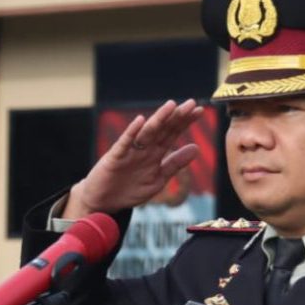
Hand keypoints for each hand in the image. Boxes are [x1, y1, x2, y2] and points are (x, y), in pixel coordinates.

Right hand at [65, 99, 203, 216]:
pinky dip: (131, 132)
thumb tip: (197, 148)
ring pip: (147, 132)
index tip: (200, 111)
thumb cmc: (131, 189)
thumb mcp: (158, 178)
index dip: (185, 122)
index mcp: (155, 153)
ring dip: (159, 119)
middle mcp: (144, 148)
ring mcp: (130, 151)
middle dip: (177, 117)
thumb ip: (175, 164)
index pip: (173, 133)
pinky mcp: (115, 157)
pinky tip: (140, 121)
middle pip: (163, 129)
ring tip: (172, 105)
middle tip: (192, 103)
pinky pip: (124, 143)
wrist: (105, 201)